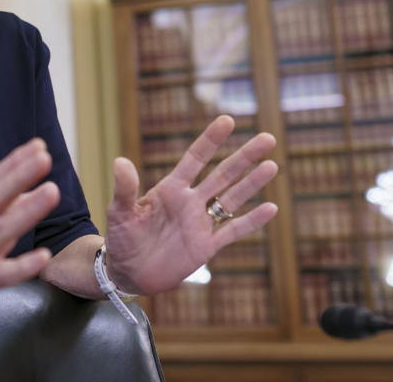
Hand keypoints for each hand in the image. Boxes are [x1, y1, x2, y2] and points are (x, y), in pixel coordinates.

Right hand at [0, 138, 59, 328]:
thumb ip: (2, 213)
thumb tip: (28, 192)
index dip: (14, 164)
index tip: (38, 145)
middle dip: (20, 175)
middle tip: (44, 157)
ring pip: (1, 230)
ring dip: (28, 209)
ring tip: (52, 191)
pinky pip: (1, 274)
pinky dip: (23, 265)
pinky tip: (44, 256)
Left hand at [104, 115, 277, 294]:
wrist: (127, 272)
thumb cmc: (120, 238)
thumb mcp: (119, 211)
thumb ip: (124, 188)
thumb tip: (120, 161)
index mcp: (170, 189)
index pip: (195, 159)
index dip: (211, 140)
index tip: (228, 120)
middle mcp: (190, 202)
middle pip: (223, 174)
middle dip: (244, 157)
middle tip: (268, 137)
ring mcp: (200, 223)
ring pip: (232, 199)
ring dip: (252, 183)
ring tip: (272, 165)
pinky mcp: (206, 247)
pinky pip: (232, 231)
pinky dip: (251, 221)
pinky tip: (271, 208)